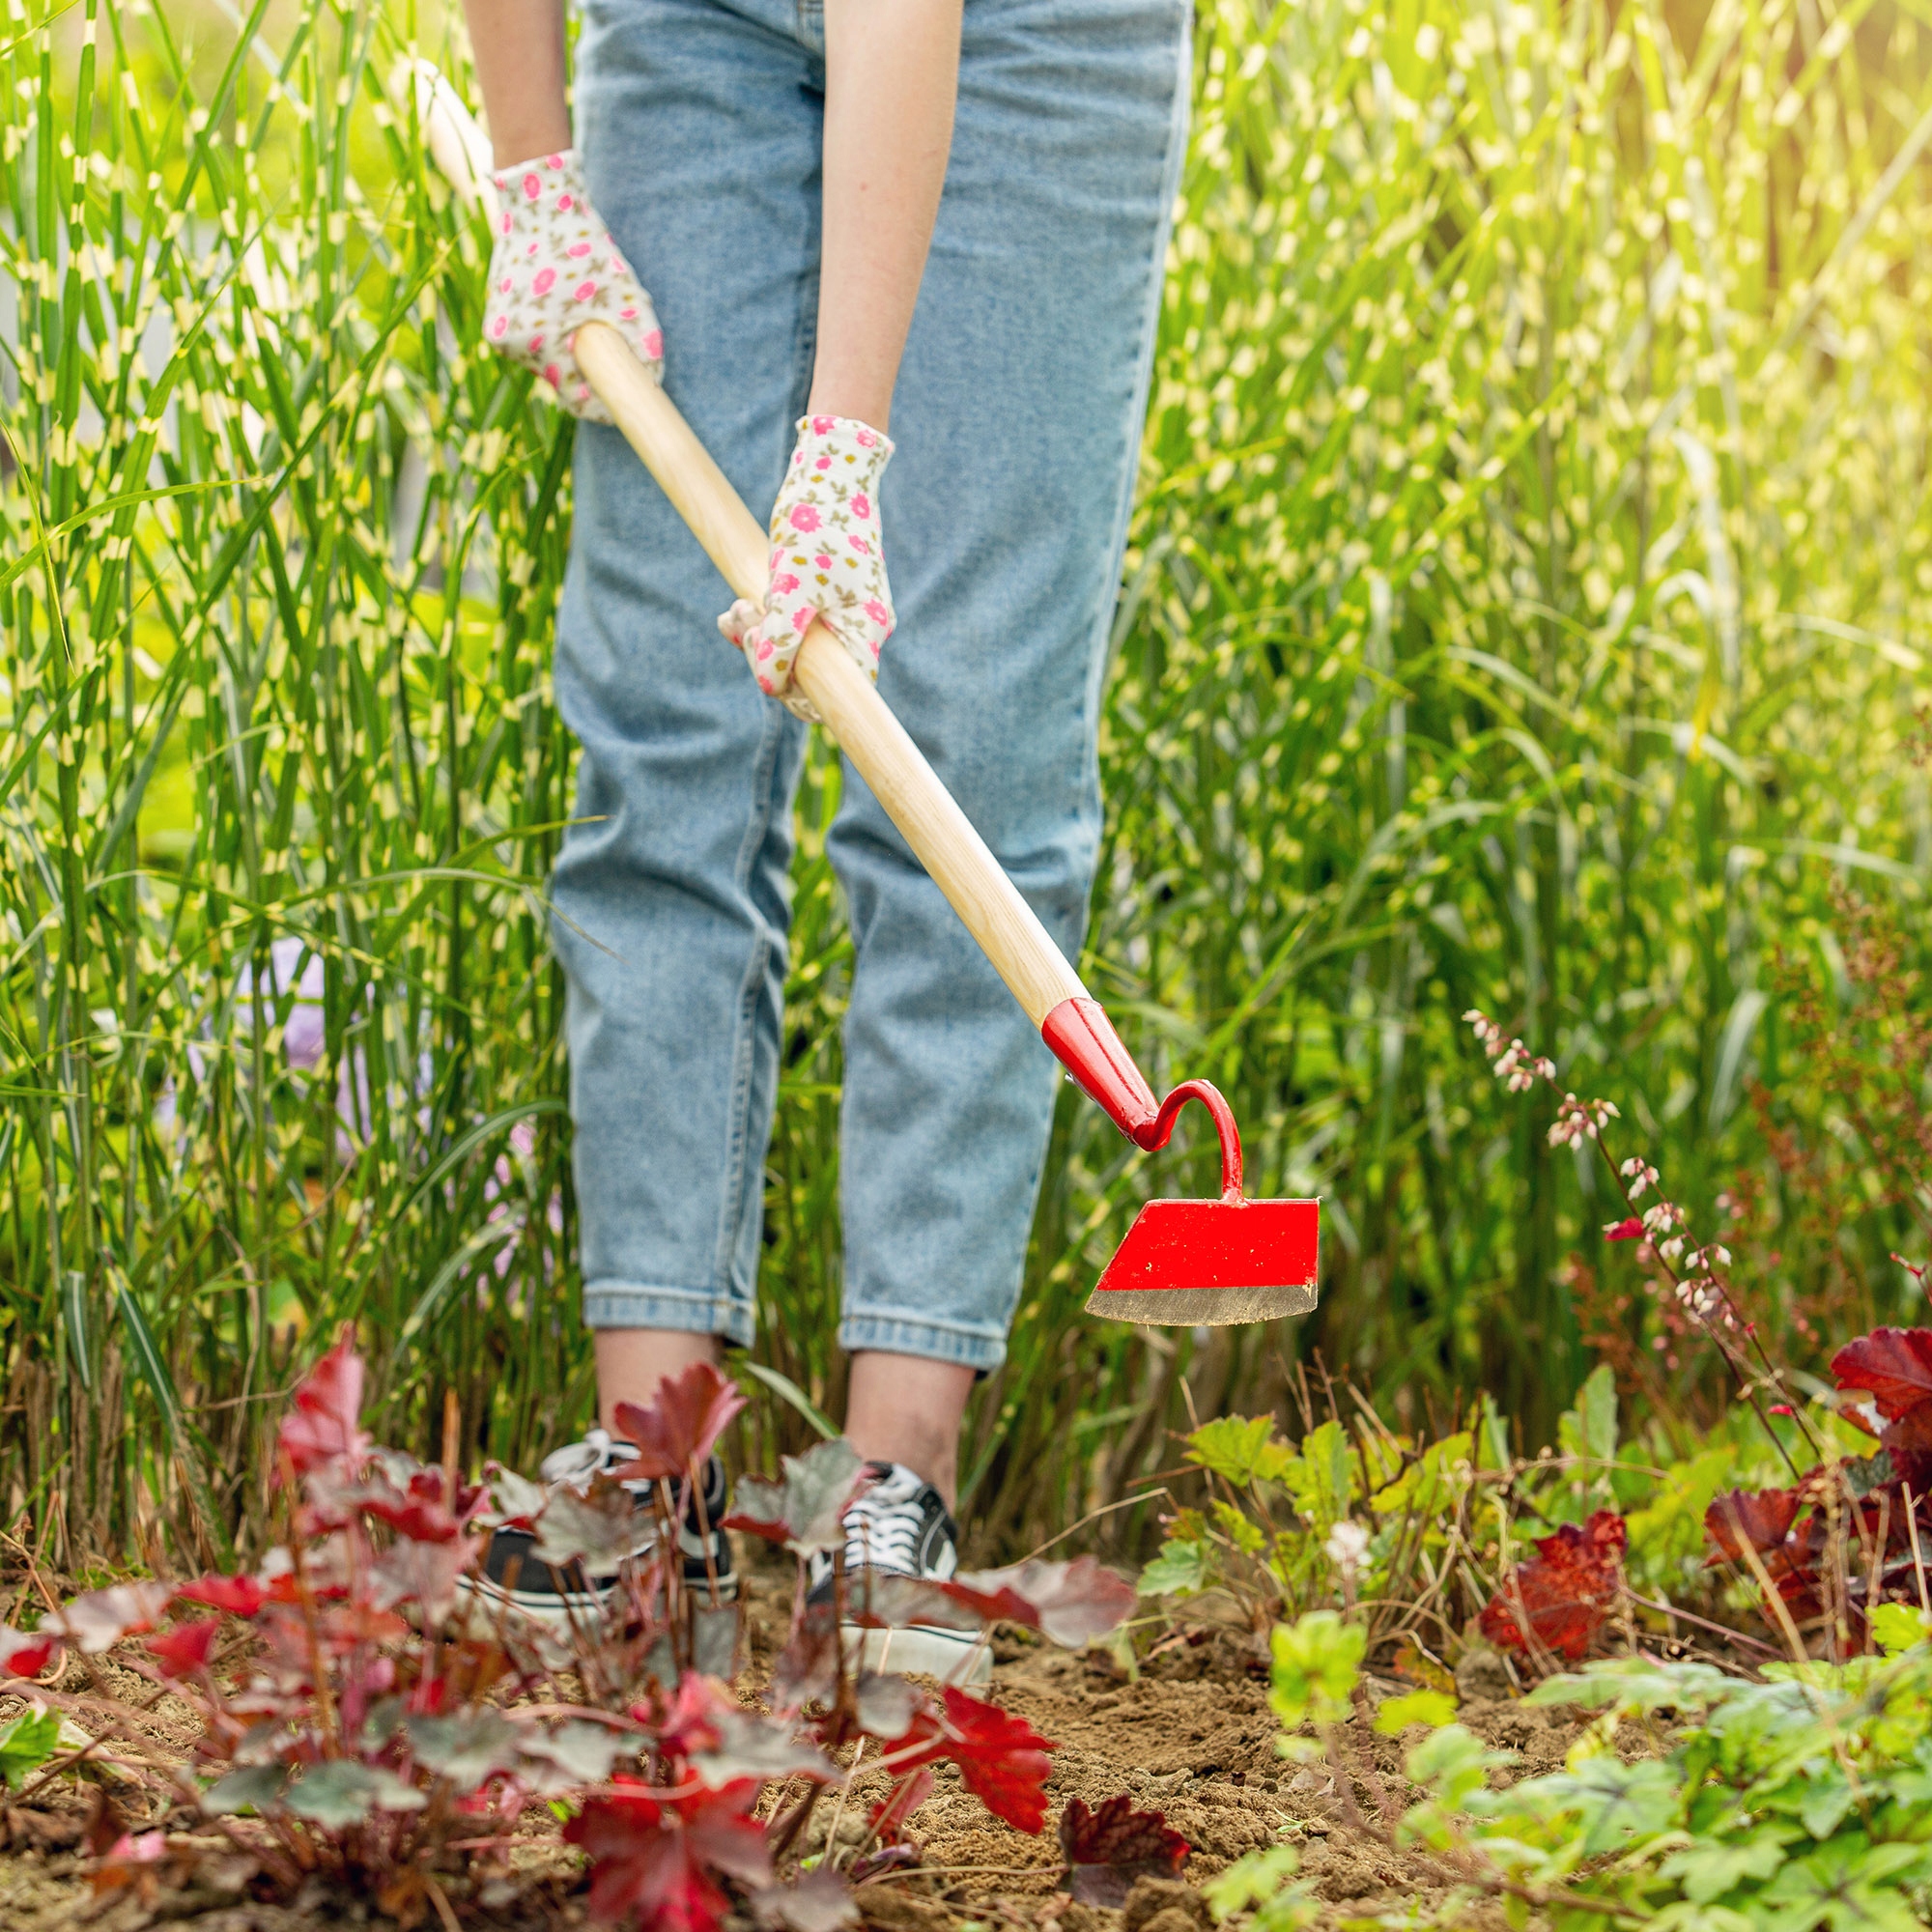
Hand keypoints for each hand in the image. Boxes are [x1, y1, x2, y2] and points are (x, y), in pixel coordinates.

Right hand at [484, 149, 662, 420]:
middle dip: (590, 370)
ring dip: (573, 349)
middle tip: (615, 344)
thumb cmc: (583, 247)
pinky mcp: (497, 319)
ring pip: (550, 362)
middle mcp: (508, 343)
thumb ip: (643, 341)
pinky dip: (556, 333)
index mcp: (534, 341)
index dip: (605, 407)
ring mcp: (498, 331)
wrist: (538, 202)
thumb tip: (655, 380)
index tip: (630, 404)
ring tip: (586, 309)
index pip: (576, 400)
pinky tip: (565, 302)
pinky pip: (536, 342)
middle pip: (563, 381)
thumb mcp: (624, 295)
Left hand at [718, 415, 894, 721]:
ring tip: (734, 609)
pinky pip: (790, 621)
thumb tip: (770, 684)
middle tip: (739, 619)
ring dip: (758, 634)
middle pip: (810, 671)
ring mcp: (841, 610)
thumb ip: (781, 643)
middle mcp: (859, 628)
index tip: (770, 677)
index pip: (837, 693)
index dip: (800, 698)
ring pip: (794, 645)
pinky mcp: (821, 593)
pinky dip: (763, 618)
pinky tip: (736, 608)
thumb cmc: (818, 527)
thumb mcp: (791, 590)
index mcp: (865, 633)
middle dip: (767, 655)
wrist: (830, 469)